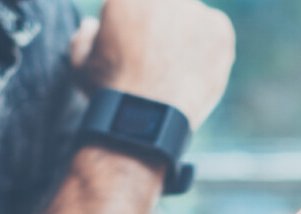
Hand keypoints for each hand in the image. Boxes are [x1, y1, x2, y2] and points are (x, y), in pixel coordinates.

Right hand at [75, 0, 234, 124]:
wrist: (146, 115)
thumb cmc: (109, 91)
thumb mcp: (81, 63)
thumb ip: (83, 38)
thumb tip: (90, 26)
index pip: (138, 5)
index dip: (139, 24)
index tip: (139, 44)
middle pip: (167, 7)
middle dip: (163, 26)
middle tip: (159, 56)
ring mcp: (194, 10)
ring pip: (191, 18)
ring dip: (186, 35)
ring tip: (175, 69)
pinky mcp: (219, 28)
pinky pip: (215, 31)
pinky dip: (209, 48)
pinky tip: (193, 71)